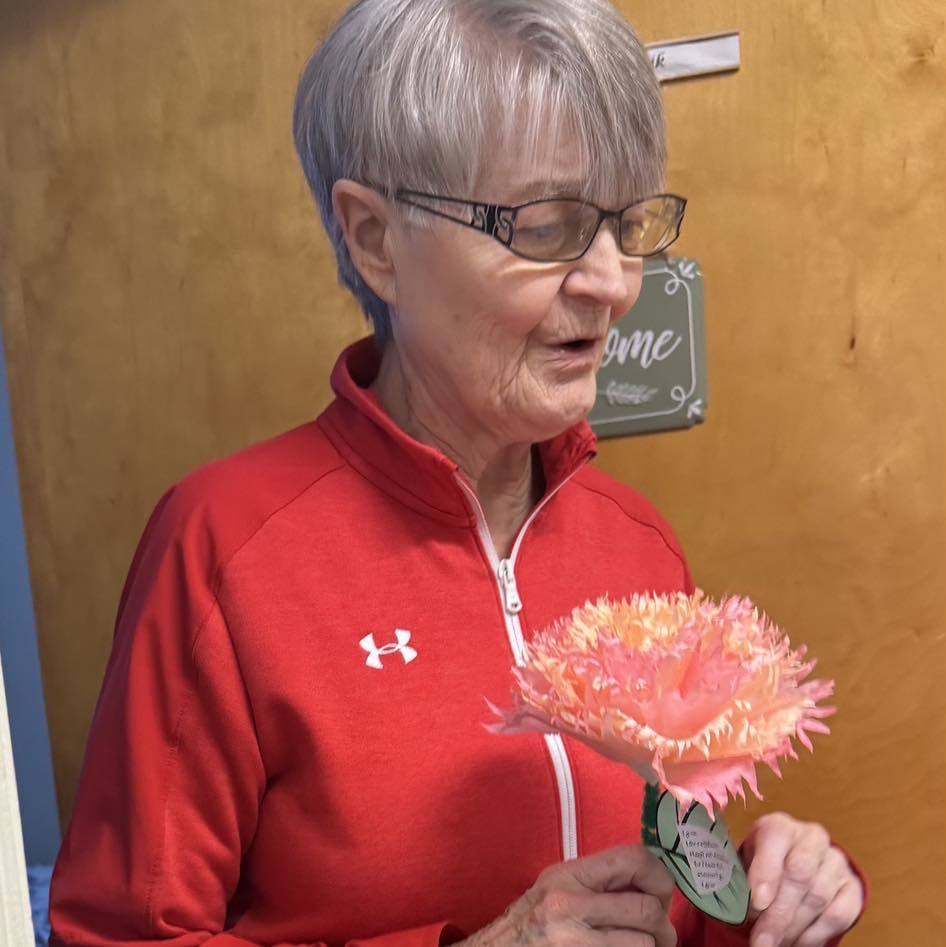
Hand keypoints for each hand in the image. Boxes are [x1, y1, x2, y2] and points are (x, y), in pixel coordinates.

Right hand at [464, 845, 676, 946]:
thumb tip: (652, 880)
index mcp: (569, 877)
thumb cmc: (530, 924)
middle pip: (647, 908)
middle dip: (663, 925)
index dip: (660, 876)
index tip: (662, 892)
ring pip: (645, 943)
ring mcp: (574, 942)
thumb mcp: (556, 889)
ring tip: (642, 946)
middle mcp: (570, 905)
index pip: (633, 859)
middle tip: (661, 933)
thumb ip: (597, 882)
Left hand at [743, 813, 863, 946]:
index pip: (776, 838)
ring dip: (794, 927)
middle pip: (799, 874)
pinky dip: (815, 934)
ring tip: (774, 943)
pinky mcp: (853, 886)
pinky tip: (797, 942)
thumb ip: (745, 878)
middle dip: (779, 913)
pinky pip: (838, 914)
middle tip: (761, 940)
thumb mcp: (748, 863)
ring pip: (818, 897)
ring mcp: (836, 861)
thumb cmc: (764, 865)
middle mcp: (812, 838)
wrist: (795, 863)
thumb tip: (739, 906)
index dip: (767, 870)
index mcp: (781, 826)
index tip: (758, 903)